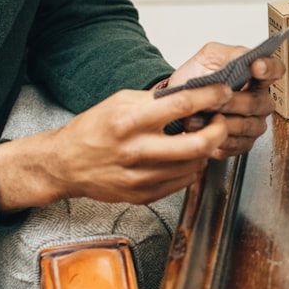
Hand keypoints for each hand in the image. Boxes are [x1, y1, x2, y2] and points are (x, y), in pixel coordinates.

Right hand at [0, 84, 230, 211]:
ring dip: (206, 150)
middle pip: (198, 144)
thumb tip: (191, 93)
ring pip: (194, 165)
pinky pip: (182, 182)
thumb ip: (154, 100)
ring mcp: (141, 177)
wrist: (65, 164)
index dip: (210, 97)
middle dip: (219, 130)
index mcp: (130, 121)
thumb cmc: (93, 130)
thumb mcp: (119, 102)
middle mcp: (137, 151)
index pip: (182, 105)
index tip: (223, 92)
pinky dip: (190, 167)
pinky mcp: (144, 195)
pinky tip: (184, 157)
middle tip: (221, 122)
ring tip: (202, 138)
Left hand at [168, 41, 285, 157]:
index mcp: (256, 77)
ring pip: (246, 126)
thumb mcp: (209, 57)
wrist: (178, 104)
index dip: (269, 68)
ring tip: (197, 116)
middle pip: (256, 102)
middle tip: (211, 100)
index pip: (275, 70)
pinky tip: (203, 130)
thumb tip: (246, 57)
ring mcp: (254, 124)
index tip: (255, 66)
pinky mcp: (243, 144)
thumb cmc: (196, 80)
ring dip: (219, 121)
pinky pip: (236, 144)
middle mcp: (260, 101)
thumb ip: (230, 54)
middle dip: (231, 101)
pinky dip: (216, 138)